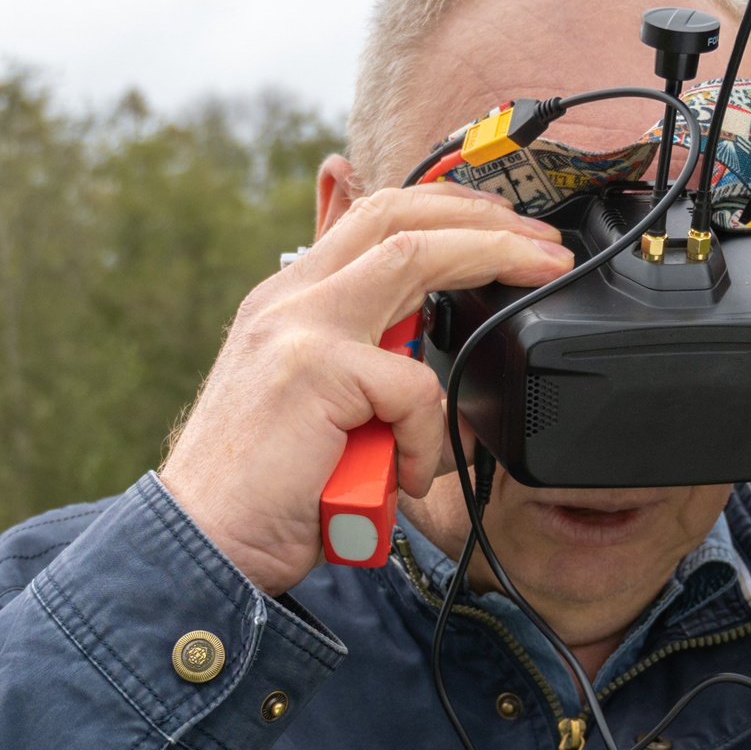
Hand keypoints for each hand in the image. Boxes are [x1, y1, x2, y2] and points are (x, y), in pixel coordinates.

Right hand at [159, 186, 574, 596]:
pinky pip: (412, 387)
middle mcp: (289, 298)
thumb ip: (361, 361)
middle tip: (545, 241)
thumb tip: (416, 341)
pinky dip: (426, 436)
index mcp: (289, 300)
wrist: (206, 542)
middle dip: (484, 214)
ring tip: (541, 274)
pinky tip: (407, 476)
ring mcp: (299, 326)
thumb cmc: (267, 489)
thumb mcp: (318, 407)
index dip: (445, 207)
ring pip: (413, 258)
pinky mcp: (315, 369)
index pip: (372, 216)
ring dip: (491, 257)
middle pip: (397, 214)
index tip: (504, 222)